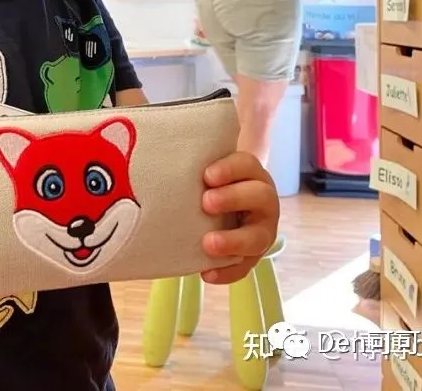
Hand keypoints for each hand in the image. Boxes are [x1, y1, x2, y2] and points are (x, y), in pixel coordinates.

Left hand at [198, 152, 279, 284]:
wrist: (221, 208)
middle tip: (206, 202)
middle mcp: (262, 200)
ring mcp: (261, 229)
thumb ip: (194, 161)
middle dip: (234, 198)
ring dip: (234, 240)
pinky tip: (207, 274)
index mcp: (251, 174)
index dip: (230, 169)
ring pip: (258, 236)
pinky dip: (227, 272)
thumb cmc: (209, 183)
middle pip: (259, 195)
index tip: (206, 175)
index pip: (247, 165)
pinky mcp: (253, 254)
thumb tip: (159, 147)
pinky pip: (245, 266)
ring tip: (208, 243)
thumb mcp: (207, 169)